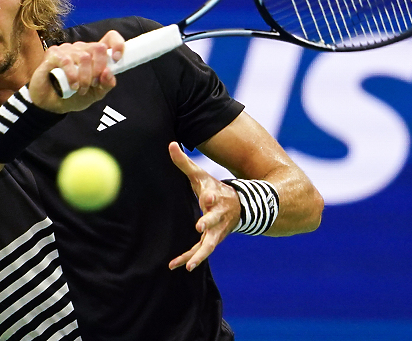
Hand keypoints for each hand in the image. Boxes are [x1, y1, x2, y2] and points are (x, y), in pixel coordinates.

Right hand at [28, 30, 124, 113]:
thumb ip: (106, 85)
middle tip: (94, 84)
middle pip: (99, 48)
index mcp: (94, 55)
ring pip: (84, 57)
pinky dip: (72, 76)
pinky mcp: (53, 54)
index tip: (117, 58)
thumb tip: (109, 73)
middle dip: (99, 69)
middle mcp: (81, 49)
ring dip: (85, 77)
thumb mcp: (95, 94)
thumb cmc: (73, 96)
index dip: (117, 44)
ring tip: (80, 89)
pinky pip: (67, 61)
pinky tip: (72, 86)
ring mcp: (67, 50)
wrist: (51, 105)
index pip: (110, 38)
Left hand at [168, 142, 240, 271]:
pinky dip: (190, 259)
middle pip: (214, 220)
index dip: (210, 195)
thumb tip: (170, 144)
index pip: (213, 195)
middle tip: (200, 226)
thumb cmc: (214, 189)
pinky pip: (201, 251)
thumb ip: (184, 163)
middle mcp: (218, 215)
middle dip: (208, 222)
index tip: (206, 196)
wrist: (241, 207)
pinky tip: (176, 266)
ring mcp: (217, 230)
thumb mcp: (201, 176)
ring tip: (188, 266)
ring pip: (209, 244)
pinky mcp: (213, 240)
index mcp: (215, 197)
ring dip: (199, 254)